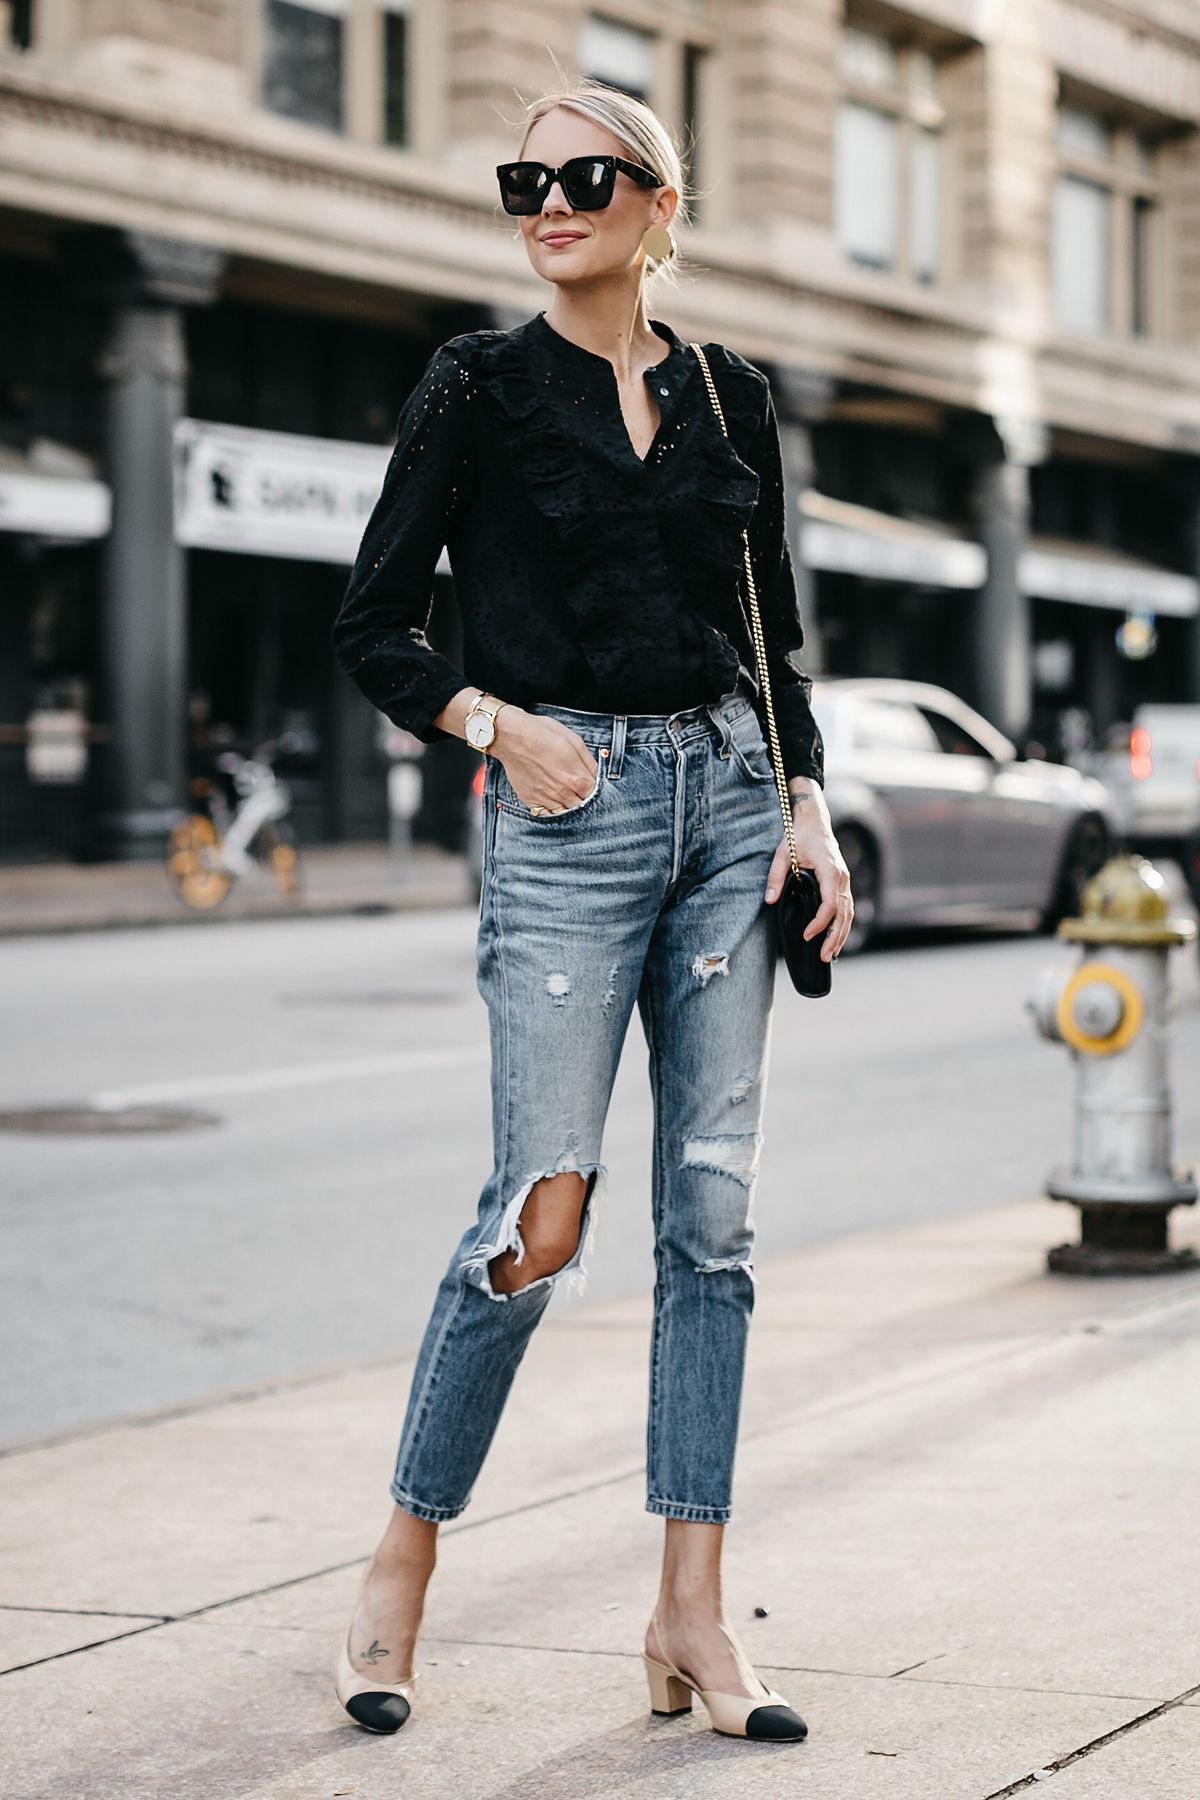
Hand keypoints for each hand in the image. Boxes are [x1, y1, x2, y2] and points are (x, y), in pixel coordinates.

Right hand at [492, 708, 597, 812]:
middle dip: (582, 797)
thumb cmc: (543, 734)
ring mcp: (546, 799)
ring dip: (567, 804)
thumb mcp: (574, 741)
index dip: (593, 786)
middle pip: (581, 806)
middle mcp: (563, 793)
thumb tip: (596, 775)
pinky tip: (550, 797)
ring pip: (565, 812)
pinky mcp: (531, 800)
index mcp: (577, 778)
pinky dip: (551, 808)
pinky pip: (546, 813)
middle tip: (576, 786)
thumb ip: (589, 763)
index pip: (595, 793)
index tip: (588, 781)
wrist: (513, 737)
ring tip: (562, 791)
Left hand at [764, 779, 853, 961]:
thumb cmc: (798, 836)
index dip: (820, 923)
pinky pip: (846, 908)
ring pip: (849, 913)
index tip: (807, 935)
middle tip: (824, 958)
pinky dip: (843, 925)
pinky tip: (836, 940)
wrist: (814, 820)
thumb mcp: (782, 853)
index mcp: (830, 871)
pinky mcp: (842, 883)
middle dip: (835, 938)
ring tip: (831, 956)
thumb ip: (776, 877)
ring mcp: (845, 881)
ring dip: (841, 935)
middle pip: (844, 914)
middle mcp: (842, 878)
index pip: (830, 904)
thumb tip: (770, 900)